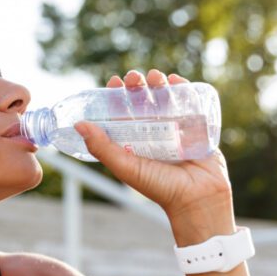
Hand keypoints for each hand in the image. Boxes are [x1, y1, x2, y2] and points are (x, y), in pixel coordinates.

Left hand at [73, 69, 235, 244]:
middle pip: (144, 102)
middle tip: (134, 77)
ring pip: (165, 99)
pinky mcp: (197, 128)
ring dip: (159, 84)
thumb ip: (102, 147)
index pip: (123, 113)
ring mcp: (176, 129)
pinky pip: (190, 104)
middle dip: (138, 86)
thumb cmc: (159, 187)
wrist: (198, 198)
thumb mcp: (125, 166)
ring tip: (155, 76)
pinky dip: (183, 90)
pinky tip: (176, 81)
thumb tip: (78, 124)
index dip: (117, 96)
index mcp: (135, 141)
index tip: (113, 82)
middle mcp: (154, 133)